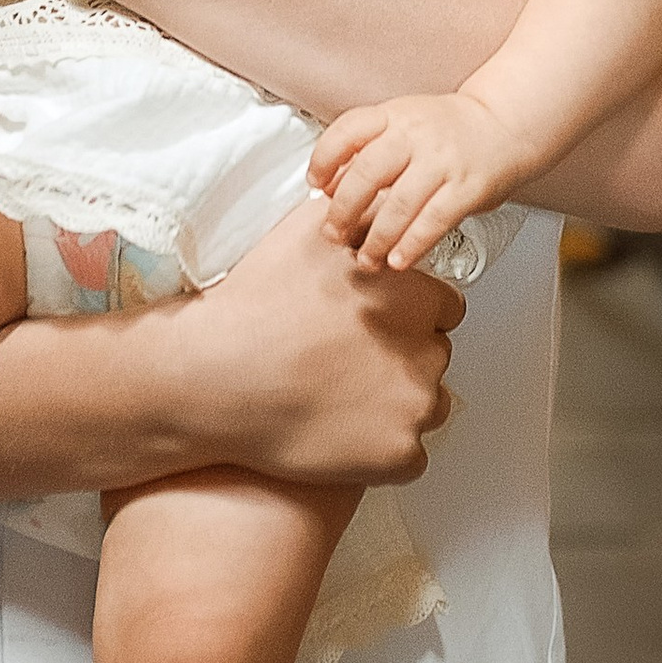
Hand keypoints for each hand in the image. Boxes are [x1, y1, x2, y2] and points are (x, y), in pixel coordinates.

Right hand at [178, 200, 462, 481]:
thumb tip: (383, 204)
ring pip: (426, 407)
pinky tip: (341, 433)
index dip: (407, 317)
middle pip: (434, 357)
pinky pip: (408, 458)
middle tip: (348, 363)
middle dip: (402, 358)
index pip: (445, 309)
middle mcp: (426, 352)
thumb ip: (362, 216)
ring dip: (397, 405)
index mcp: (415, 298)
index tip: (375, 326)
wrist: (216, 376)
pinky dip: (381, 451)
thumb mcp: (310, 231)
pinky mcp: (398, 456)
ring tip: (342, 399)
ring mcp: (415, 408)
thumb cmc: (256, 306)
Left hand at [310, 91, 520, 274]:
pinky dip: (411, 245)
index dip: (325, 159)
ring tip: (365, 259)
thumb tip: (330, 185)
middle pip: (368, 173)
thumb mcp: (404, 123)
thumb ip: (369, 148)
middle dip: (344, 210)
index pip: (349, 130)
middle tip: (334, 234)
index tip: (316, 185)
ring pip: (399, 204)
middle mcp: (416, 135)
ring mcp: (442, 162)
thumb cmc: (448, 131)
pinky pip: (433, 221)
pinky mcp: (467, 189)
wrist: (505, 125)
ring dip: (376, 238)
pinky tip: (398, 260)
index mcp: (394, 115)